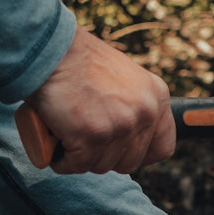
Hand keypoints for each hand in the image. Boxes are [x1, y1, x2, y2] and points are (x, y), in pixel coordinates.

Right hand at [25, 26, 175, 173]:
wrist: (50, 49)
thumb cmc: (79, 61)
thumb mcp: (124, 77)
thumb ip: (134, 104)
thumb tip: (131, 134)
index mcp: (157, 97)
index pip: (162, 148)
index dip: (140, 155)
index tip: (121, 151)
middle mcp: (144, 113)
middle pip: (129, 162)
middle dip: (105, 156)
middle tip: (85, 138)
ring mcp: (120, 126)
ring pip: (102, 165)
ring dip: (82, 157)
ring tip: (68, 133)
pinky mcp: (92, 136)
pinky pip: (78, 165)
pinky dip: (63, 161)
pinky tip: (55, 144)